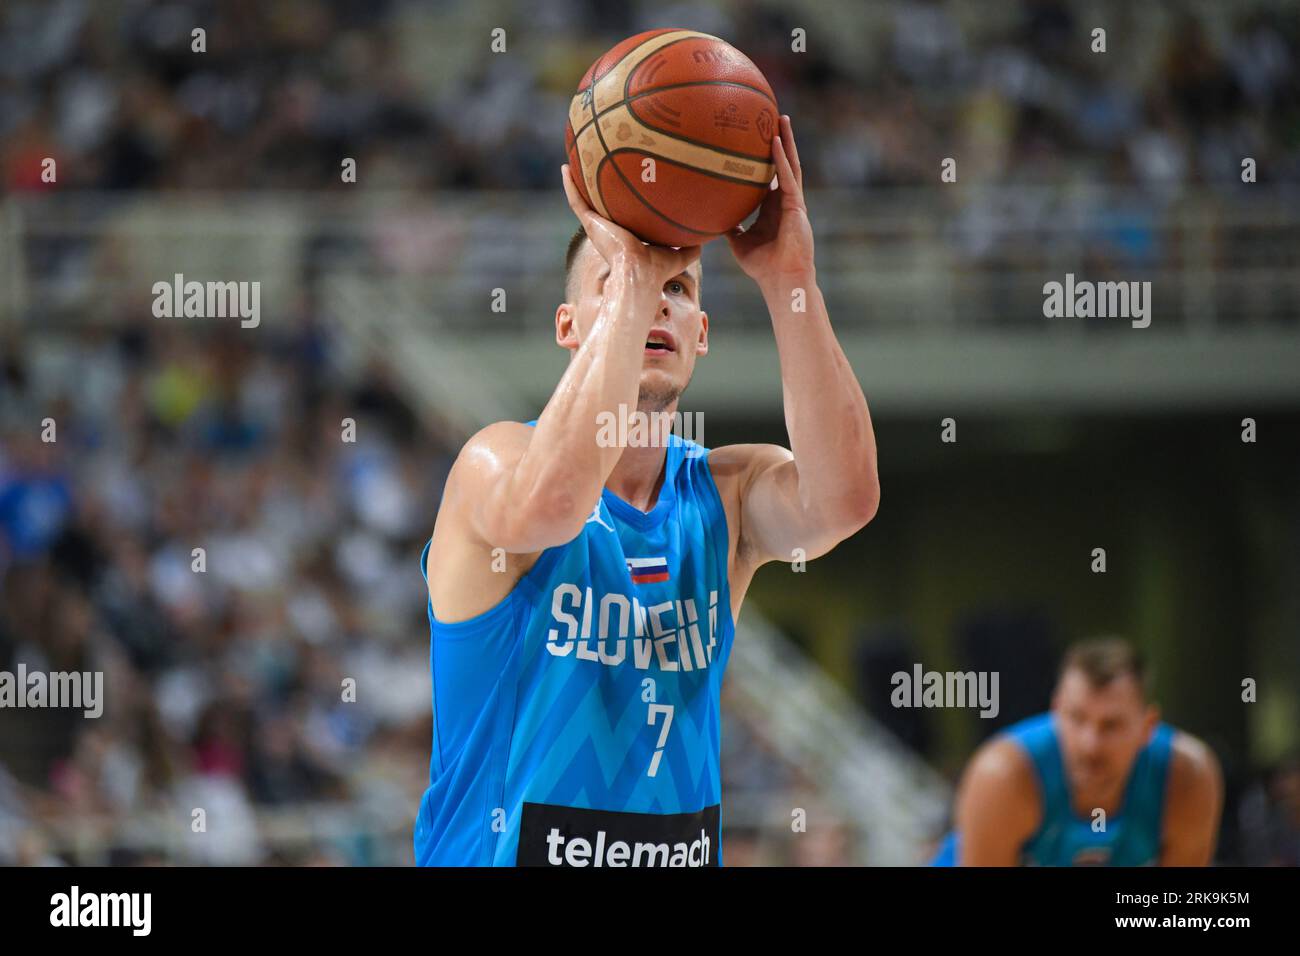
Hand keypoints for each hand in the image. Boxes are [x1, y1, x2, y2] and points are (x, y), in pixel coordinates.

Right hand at [561, 164, 700, 288]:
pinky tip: (564, 168)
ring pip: (584, 200)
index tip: (626, 188)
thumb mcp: (678, 255)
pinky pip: (576, 200)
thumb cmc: (657, 270)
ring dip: (577, 183)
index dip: (624, 204)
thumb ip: (690, 247)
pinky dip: (569, 185)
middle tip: (597, 169)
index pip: (624, 217)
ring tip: (573, 162)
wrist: (639, 275)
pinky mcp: (590, 224)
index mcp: (628, 237)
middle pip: (602, 206)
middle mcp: (611, 230)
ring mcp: (598, 226)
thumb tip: (707, 238)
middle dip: (600, 190)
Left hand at [726, 114, 814, 288]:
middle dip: (779, 140)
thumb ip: (729, 228)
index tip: (756, 138)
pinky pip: (789, 177)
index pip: (769, 176)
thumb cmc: (762, 266)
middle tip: (772, 117)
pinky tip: (775, 142)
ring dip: (786, 141)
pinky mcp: (796, 206)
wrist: (781, 279)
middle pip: (782, 164)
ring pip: (790, 164)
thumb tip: (709, 218)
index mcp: (773, 207)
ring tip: (781, 118)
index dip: (765, 158)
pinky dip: (782, 159)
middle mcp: (785, 200)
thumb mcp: (739, 243)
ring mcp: (793, 201)